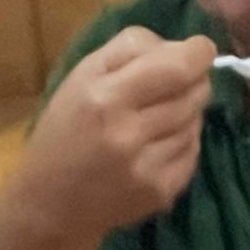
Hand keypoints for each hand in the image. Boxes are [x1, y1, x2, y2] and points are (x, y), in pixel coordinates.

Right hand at [18, 27, 218, 237]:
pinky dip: (183, 142)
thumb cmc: (64, 130)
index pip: (177, 67)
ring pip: (196, 121)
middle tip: (175, 83)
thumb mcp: (82, 76)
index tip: (199, 50)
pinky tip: (157, 146)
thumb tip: (181, 47)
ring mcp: (148, 168)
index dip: (199, 53)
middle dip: (194, 81)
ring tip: (157, 118)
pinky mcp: (162, 192)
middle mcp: (128, 134)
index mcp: (104, 98)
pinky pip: (194, 152)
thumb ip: (129, 49)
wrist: (50, 203)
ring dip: (186, 113)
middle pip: (194, 92)